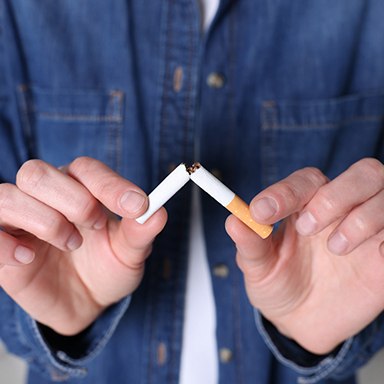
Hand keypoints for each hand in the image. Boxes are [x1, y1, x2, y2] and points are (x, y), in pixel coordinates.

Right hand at [0, 157, 166, 334]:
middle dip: (72, 199)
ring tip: (71, 244)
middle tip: (95, 225)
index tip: (137, 206)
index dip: (110, 185)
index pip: (86, 170)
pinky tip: (30, 257)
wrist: (85, 303)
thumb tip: (158, 212)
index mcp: (81, 189)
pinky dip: (5, 244)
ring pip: (8, 195)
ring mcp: (20, 221)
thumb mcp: (129, 254)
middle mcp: (47, 198)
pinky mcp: (2, 246)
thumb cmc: (106, 269)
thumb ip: (141, 232)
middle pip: (39, 173)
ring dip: (44, 220)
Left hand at [226, 158, 383, 353]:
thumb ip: (250, 244)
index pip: (306, 181)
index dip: (286, 192)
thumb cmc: (278, 285)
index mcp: (306, 205)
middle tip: (307, 227)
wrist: (302, 322)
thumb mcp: (258, 268)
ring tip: (334, 249)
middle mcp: (342, 209)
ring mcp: (370, 230)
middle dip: (335, 196)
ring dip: (362, 217)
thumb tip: (234, 219)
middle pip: (361, 173)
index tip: (262, 213)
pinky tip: (368, 256)